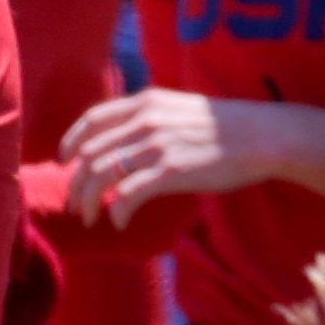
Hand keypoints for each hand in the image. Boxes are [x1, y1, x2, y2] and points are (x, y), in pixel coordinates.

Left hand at [57, 90, 324, 222]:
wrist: (262, 136)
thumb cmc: (226, 128)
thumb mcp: (180, 110)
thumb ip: (150, 119)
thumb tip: (126, 141)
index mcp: (145, 102)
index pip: (92, 120)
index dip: (70, 142)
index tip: (63, 162)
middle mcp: (145, 120)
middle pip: (91, 154)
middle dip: (77, 184)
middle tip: (76, 205)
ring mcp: (156, 145)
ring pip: (101, 176)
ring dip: (89, 201)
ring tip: (91, 218)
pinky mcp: (170, 171)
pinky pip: (128, 195)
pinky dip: (117, 212)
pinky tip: (119, 222)